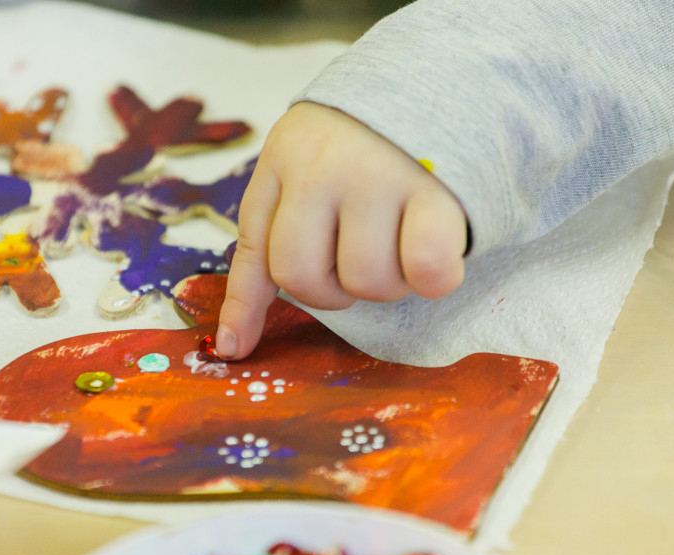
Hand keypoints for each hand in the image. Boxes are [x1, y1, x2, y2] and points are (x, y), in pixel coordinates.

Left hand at [216, 102, 467, 359]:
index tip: (239, 349)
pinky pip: (425, 269)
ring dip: (388, 281)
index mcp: (282, 161)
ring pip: (367, 281)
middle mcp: (322, 166)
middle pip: (305, 277)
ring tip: (399, 240)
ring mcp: (379, 176)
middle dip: (334, 288)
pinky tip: (437, 250)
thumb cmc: (357, 150)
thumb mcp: (296, 179)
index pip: (256, 251)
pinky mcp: (437, 193)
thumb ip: (264, 254)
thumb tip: (235, 345)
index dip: (247, 307)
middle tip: (359, 255)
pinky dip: (434, 277)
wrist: (439, 86)